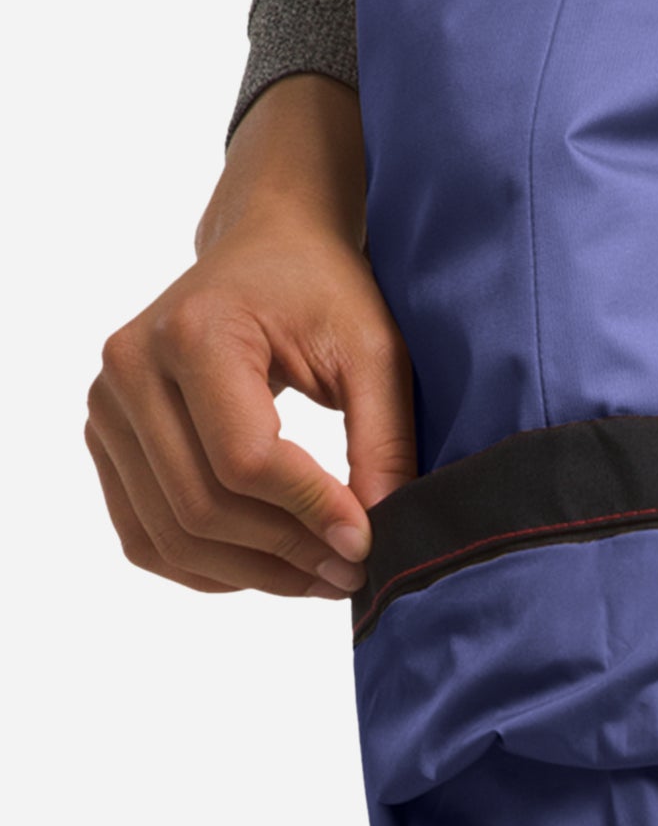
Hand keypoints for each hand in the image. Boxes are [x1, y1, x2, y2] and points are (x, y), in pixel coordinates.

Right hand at [85, 75, 415, 597]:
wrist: (267, 248)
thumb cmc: (322, 290)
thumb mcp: (374, 350)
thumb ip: (382, 440)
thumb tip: (376, 537)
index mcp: (196, 332)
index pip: (245, 458)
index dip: (309, 511)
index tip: (368, 541)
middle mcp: (131, 367)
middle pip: (201, 505)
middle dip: (285, 553)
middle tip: (352, 572)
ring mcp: (107, 406)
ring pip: (170, 534)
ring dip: (252, 573)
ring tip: (320, 577)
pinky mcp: (107, 439)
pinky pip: (146, 535)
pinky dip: (207, 567)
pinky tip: (269, 566)